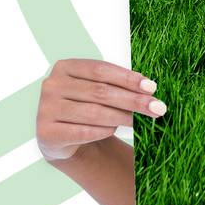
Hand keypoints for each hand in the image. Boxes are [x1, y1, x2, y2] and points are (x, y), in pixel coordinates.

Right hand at [35, 58, 166, 162]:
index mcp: (64, 67)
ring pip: (94, 112)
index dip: (128, 78)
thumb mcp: (96, 91)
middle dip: (133, 100)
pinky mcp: (47, 133)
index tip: (152, 87)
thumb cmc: (84, 107)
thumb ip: (116, 86)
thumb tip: (149, 89)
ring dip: (122, 117)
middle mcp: (52, 85)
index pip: (100, 69)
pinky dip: (103, 131)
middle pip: (100, 91)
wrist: (60, 138)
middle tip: (158, 108)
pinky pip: (84, 132)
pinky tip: (115, 130)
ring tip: (140, 121)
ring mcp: (46, 109)